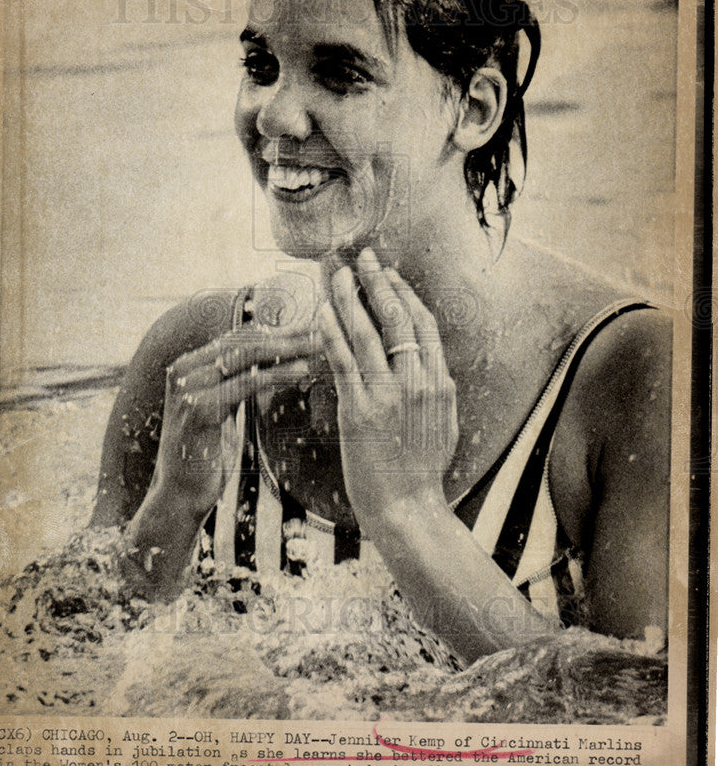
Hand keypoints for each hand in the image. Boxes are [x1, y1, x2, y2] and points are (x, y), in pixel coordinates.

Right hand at [155, 324, 318, 516]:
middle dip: (286, 335)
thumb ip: (236, 382)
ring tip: (318, 348)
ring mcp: (188, 388)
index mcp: (189, 366)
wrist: (178, 496)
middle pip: (244, 343)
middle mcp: (184, 370)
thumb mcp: (222, 409)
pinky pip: (245, 384)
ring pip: (246, 358)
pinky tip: (302, 371)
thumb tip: (268, 359)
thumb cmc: (205, 455)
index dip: (275, 330)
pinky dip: (277, 375)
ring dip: (287, 350)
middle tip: (321, 332)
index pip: (238, 338)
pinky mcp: (198, 409)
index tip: (308, 328)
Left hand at [317, 249, 458, 525]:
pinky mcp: (360, 409)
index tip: (390, 274)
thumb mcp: (443, 424)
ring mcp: (388, 394)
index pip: (422, 324)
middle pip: (397, 317)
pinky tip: (321, 312)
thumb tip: (429, 365)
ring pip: (367, 332)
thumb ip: (435, 390)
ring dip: (350, 297)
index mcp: (439, 382)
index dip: (405, 293)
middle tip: (363, 257)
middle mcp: (417, 381)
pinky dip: (332, 333)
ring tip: (337, 274)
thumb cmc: (422, 471)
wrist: (408, 508)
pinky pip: (343, 361)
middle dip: (379, 282)